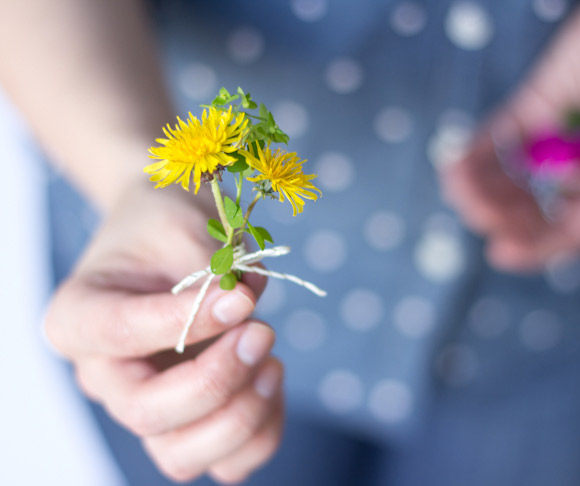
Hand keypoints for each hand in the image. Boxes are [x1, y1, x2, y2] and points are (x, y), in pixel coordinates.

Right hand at [45, 181, 282, 483]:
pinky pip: (225, 461)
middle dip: (218, 379)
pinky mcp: (189, 420)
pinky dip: (260, 433)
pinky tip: (272, 378)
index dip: (187, 322)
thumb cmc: (166, 227)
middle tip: (262, 330)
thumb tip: (247, 302)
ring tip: (271, 359)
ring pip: (182, 456)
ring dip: (240, 416)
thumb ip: (213, 265)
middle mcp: (104, 374)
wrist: (170, 239)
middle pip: (148, 413)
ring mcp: (146, 403)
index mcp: (79, 317)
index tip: (240, 298)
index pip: (119, 335)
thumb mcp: (181, 223)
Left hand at [442, 0, 579, 271]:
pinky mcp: (536, 103)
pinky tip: (455, 165)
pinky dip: (476, 152)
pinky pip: (502, 134)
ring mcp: (558, 135)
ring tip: (456, 184)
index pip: (575, 229)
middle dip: (502, 215)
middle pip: (536, 207)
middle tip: (476, 213)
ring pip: (513, 176)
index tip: (500, 253)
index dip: (537, 246)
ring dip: (482, 188)